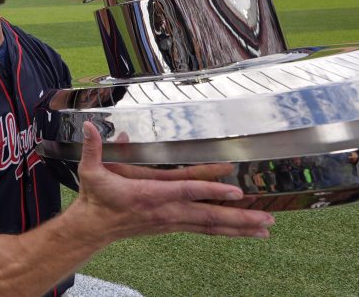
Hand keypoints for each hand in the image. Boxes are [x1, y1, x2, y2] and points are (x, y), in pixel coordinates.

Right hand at [70, 121, 274, 245]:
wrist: (93, 227)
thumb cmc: (96, 197)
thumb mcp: (91, 171)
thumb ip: (94, 147)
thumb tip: (91, 125)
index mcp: (151, 194)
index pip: (187, 191)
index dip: (212, 190)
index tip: (236, 190)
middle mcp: (167, 211)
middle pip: (209, 215)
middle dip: (240, 217)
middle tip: (267, 219)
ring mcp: (171, 221)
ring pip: (211, 226)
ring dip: (239, 227)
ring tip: (266, 229)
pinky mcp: (172, 226)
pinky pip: (205, 230)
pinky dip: (227, 231)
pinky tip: (243, 233)